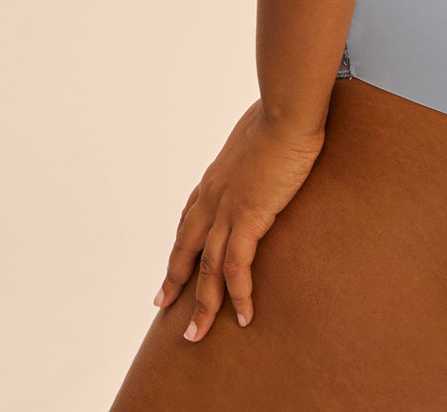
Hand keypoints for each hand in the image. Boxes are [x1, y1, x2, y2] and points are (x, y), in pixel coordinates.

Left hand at [153, 97, 324, 340]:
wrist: (284, 111)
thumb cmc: (277, 114)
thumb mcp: (258, 135)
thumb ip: (256, 149)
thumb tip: (268, 147)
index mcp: (214, 178)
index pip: (189, 218)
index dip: (180, 245)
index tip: (173, 264)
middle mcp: (212, 197)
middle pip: (186, 248)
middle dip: (174, 279)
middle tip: (162, 305)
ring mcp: (226, 209)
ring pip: (206, 268)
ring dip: (201, 304)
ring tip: (196, 334)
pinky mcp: (248, 218)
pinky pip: (236, 267)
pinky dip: (238, 294)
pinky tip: (243, 315)